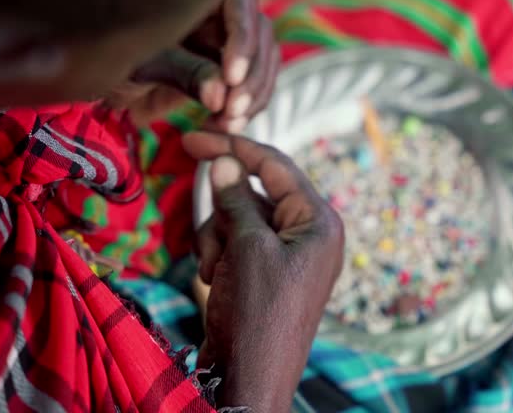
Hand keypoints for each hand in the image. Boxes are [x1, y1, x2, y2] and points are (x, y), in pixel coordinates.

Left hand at [119, 0, 279, 130]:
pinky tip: (227, 127)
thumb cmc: (115, 60)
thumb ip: (184, 72)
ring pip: (264, 65)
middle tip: (232, 110)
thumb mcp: (144, 62)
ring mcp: (229, 47)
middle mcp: (221, 16)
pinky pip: (253, 91)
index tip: (230, 77)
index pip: (241, 3)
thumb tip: (221, 92)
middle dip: (251, 77)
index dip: (242, 39)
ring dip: (254, 97)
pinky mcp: (231, 79)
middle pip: (261, 37)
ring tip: (229, 123)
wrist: (106, 89)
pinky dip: (246, 112)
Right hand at [182, 132, 343, 412]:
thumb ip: (235, 199)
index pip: (275, 166)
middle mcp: (308, 233)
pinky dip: (217, 254)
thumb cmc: (258, 313)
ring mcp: (287, 253)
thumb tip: (223, 161)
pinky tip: (212, 280)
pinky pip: (235, 242)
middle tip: (212, 245)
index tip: (193, 136)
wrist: (250, 377)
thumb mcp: (246, 248)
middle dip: (223, 214)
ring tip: (213, 270)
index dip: (233, 147)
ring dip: (216, 238)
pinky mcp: (266, 271)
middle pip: (253, 193)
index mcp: (318, 221)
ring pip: (238, 217)